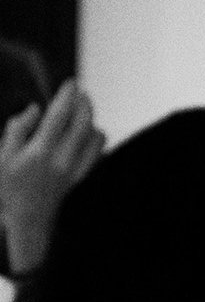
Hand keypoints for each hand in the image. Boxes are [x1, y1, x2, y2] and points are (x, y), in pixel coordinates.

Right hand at [0, 80, 106, 274]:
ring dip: (89, 119)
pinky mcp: (82, 175)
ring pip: (94, 134)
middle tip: (79, 92)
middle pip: (83, 122)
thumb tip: (35, 108)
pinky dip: (95, 135)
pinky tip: (84, 131)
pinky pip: (97, 149)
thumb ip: (16, 129)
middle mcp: (61, 160)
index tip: (71, 83)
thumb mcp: (1, 157)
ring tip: (78, 112)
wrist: (26, 218)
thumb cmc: (7, 185)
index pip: (59, 116)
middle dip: (84, 103)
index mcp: (38, 153)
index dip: (67, 95)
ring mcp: (75, 169)